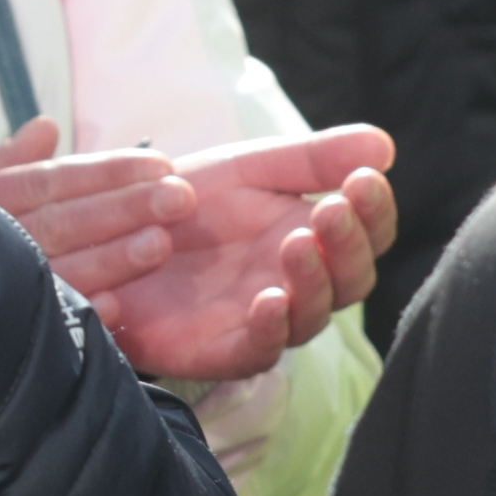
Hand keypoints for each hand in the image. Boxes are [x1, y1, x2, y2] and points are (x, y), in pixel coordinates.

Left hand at [0, 117, 397, 383]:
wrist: (111, 238)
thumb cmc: (186, 204)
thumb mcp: (247, 169)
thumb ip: (311, 159)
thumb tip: (383, 145)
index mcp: (312, 235)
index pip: (367, 232)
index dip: (374, 209)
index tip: (363, 178)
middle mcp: (300, 283)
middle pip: (352, 277)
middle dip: (348, 242)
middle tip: (333, 208)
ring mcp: (266, 320)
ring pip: (313, 314)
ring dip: (313, 279)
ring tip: (297, 242)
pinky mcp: (226, 350)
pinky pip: (261, 349)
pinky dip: (270, 327)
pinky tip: (269, 298)